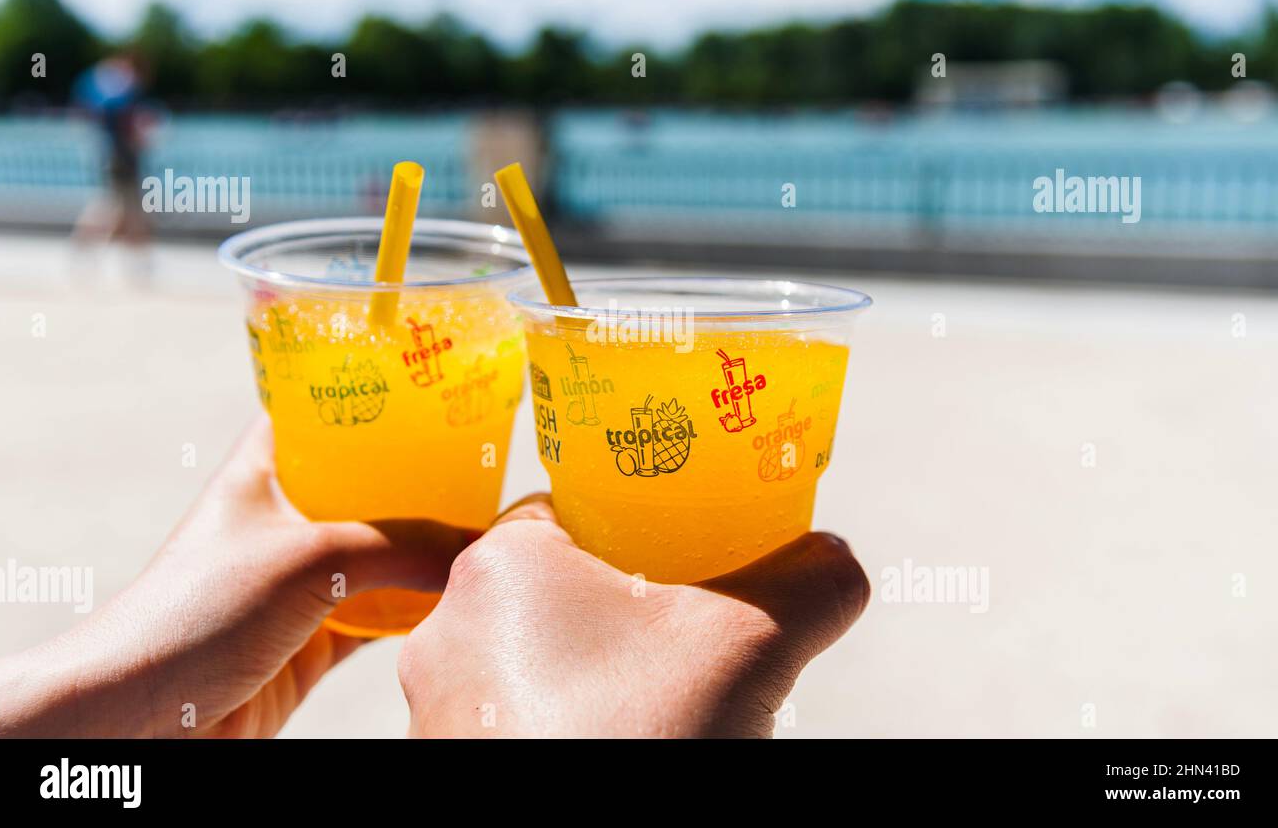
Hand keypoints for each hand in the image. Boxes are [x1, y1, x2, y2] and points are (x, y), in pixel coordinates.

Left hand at [0, 419, 473, 737]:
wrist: (142, 718)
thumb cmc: (194, 612)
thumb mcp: (309, 559)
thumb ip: (399, 549)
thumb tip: (478, 546)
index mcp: (262, 472)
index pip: (319, 412)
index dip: (369, 396)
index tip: (429, 389)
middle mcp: (281, 521)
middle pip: (363, 487)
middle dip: (418, 483)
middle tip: (479, 466)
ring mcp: (297, 583)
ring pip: (377, 556)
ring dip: (422, 553)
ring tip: (484, 531)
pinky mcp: (310, 641)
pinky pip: (377, 617)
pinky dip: (414, 612)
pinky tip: (455, 600)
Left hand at [398, 496, 868, 737]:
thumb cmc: (644, 742)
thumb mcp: (752, 643)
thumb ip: (808, 579)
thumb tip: (837, 559)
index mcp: (499, 568)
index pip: (566, 511)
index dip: (628, 530)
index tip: (673, 559)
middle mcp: (448, 633)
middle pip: (548, 590)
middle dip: (615, 611)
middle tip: (676, 638)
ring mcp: (440, 709)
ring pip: (525, 661)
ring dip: (585, 673)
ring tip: (655, 702)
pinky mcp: (451, 764)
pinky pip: (510, 722)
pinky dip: (562, 725)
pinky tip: (621, 744)